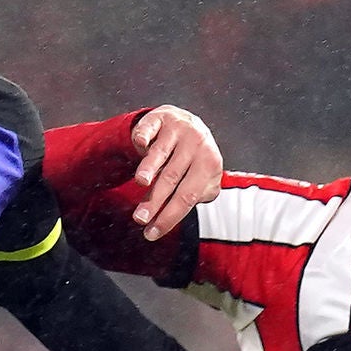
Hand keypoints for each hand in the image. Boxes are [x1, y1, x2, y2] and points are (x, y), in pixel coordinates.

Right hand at [123, 105, 223, 238]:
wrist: (187, 122)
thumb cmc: (192, 160)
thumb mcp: (201, 178)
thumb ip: (194, 197)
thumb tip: (171, 217)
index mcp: (210, 165)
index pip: (188, 196)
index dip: (169, 216)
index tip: (152, 233)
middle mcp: (197, 145)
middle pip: (173, 178)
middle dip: (155, 200)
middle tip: (140, 219)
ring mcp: (179, 129)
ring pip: (161, 153)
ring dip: (149, 167)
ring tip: (141, 182)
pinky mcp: (160, 118)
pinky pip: (150, 128)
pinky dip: (144, 135)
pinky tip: (139, 143)